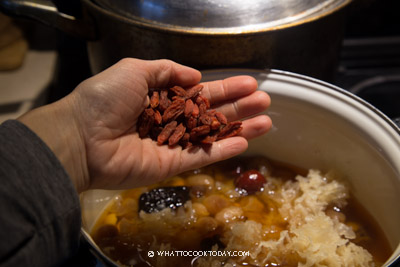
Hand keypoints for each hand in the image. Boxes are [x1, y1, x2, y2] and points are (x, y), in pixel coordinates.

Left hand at [19, 58, 270, 191]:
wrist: (81, 138)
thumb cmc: (104, 100)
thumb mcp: (134, 70)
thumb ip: (167, 70)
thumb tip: (195, 75)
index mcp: (161, 97)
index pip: (200, 92)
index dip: (224, 88)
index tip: (249, 84)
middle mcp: (170, 120)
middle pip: (211, 113)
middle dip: (238, 107)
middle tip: (265, 101)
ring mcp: (172, 144)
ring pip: (211, 135)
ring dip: (238, 129)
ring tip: (266, 121)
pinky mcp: (171, 166)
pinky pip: (201, 156)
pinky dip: (223, 150)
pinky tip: (245, 142)